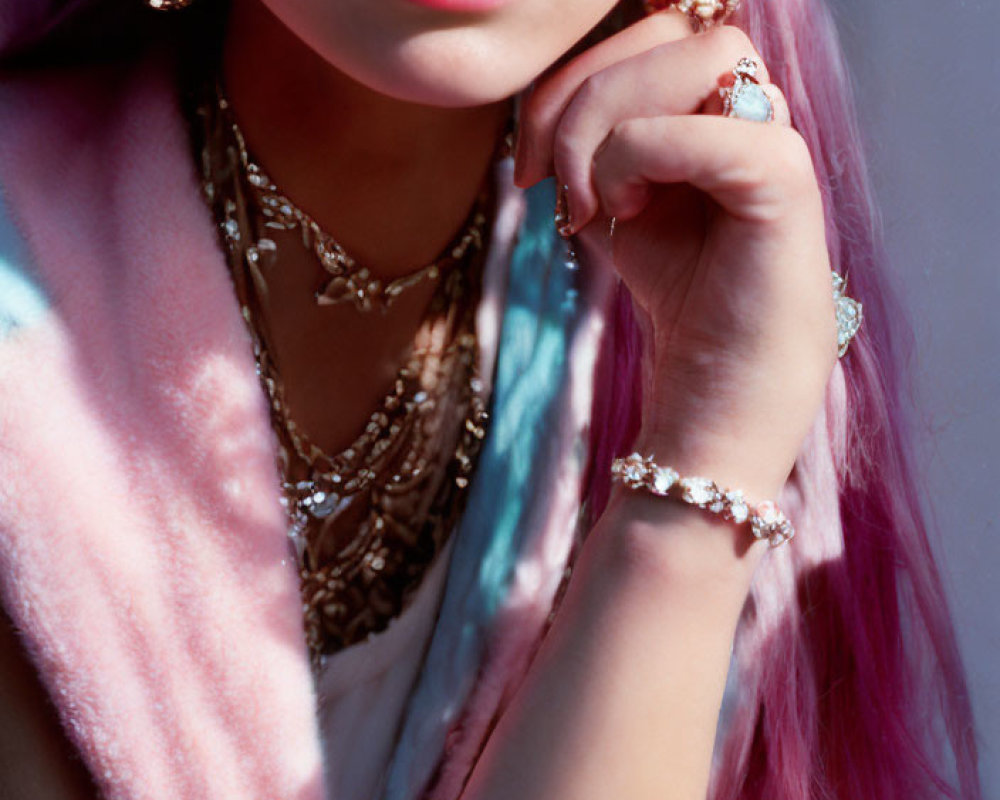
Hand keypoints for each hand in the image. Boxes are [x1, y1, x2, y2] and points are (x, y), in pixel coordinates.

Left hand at [515, 10, 838, 499]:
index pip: (645, 34)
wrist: (715, 394)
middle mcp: (756, 112)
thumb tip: (536, 109)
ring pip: (690, 60)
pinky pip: (704, 130)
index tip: (526, 169)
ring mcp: (779, 143)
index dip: (569, 81)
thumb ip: (587, 142)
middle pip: (667, 31)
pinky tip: (628, 214)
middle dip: (578, 95)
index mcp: (718, 107)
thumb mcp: (611, 201)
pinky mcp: (788, 185)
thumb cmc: (673, 295)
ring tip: (597, 204)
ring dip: (608, 126)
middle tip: (548, 182)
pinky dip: (640, 160)